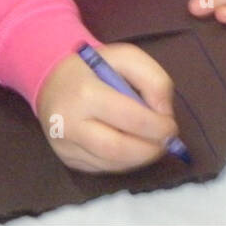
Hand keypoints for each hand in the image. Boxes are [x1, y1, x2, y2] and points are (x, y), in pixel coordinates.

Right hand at [36, 42, 180, 172]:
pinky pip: (102, 168)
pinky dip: (125, 163)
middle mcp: (69, 124)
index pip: (130, 119)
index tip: (172, 126)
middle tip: (166, 142)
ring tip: (152, 144)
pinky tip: (132, 148)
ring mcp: (65, 146)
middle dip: (150, 150)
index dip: (158, 127)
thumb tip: (164, 113)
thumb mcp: (126, 57)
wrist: (53, 80)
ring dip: (140, 159)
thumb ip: (153, 79)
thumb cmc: (94, 67)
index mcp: (85, 93)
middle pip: (118, 150)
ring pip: (111, 164)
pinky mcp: (66, 159)